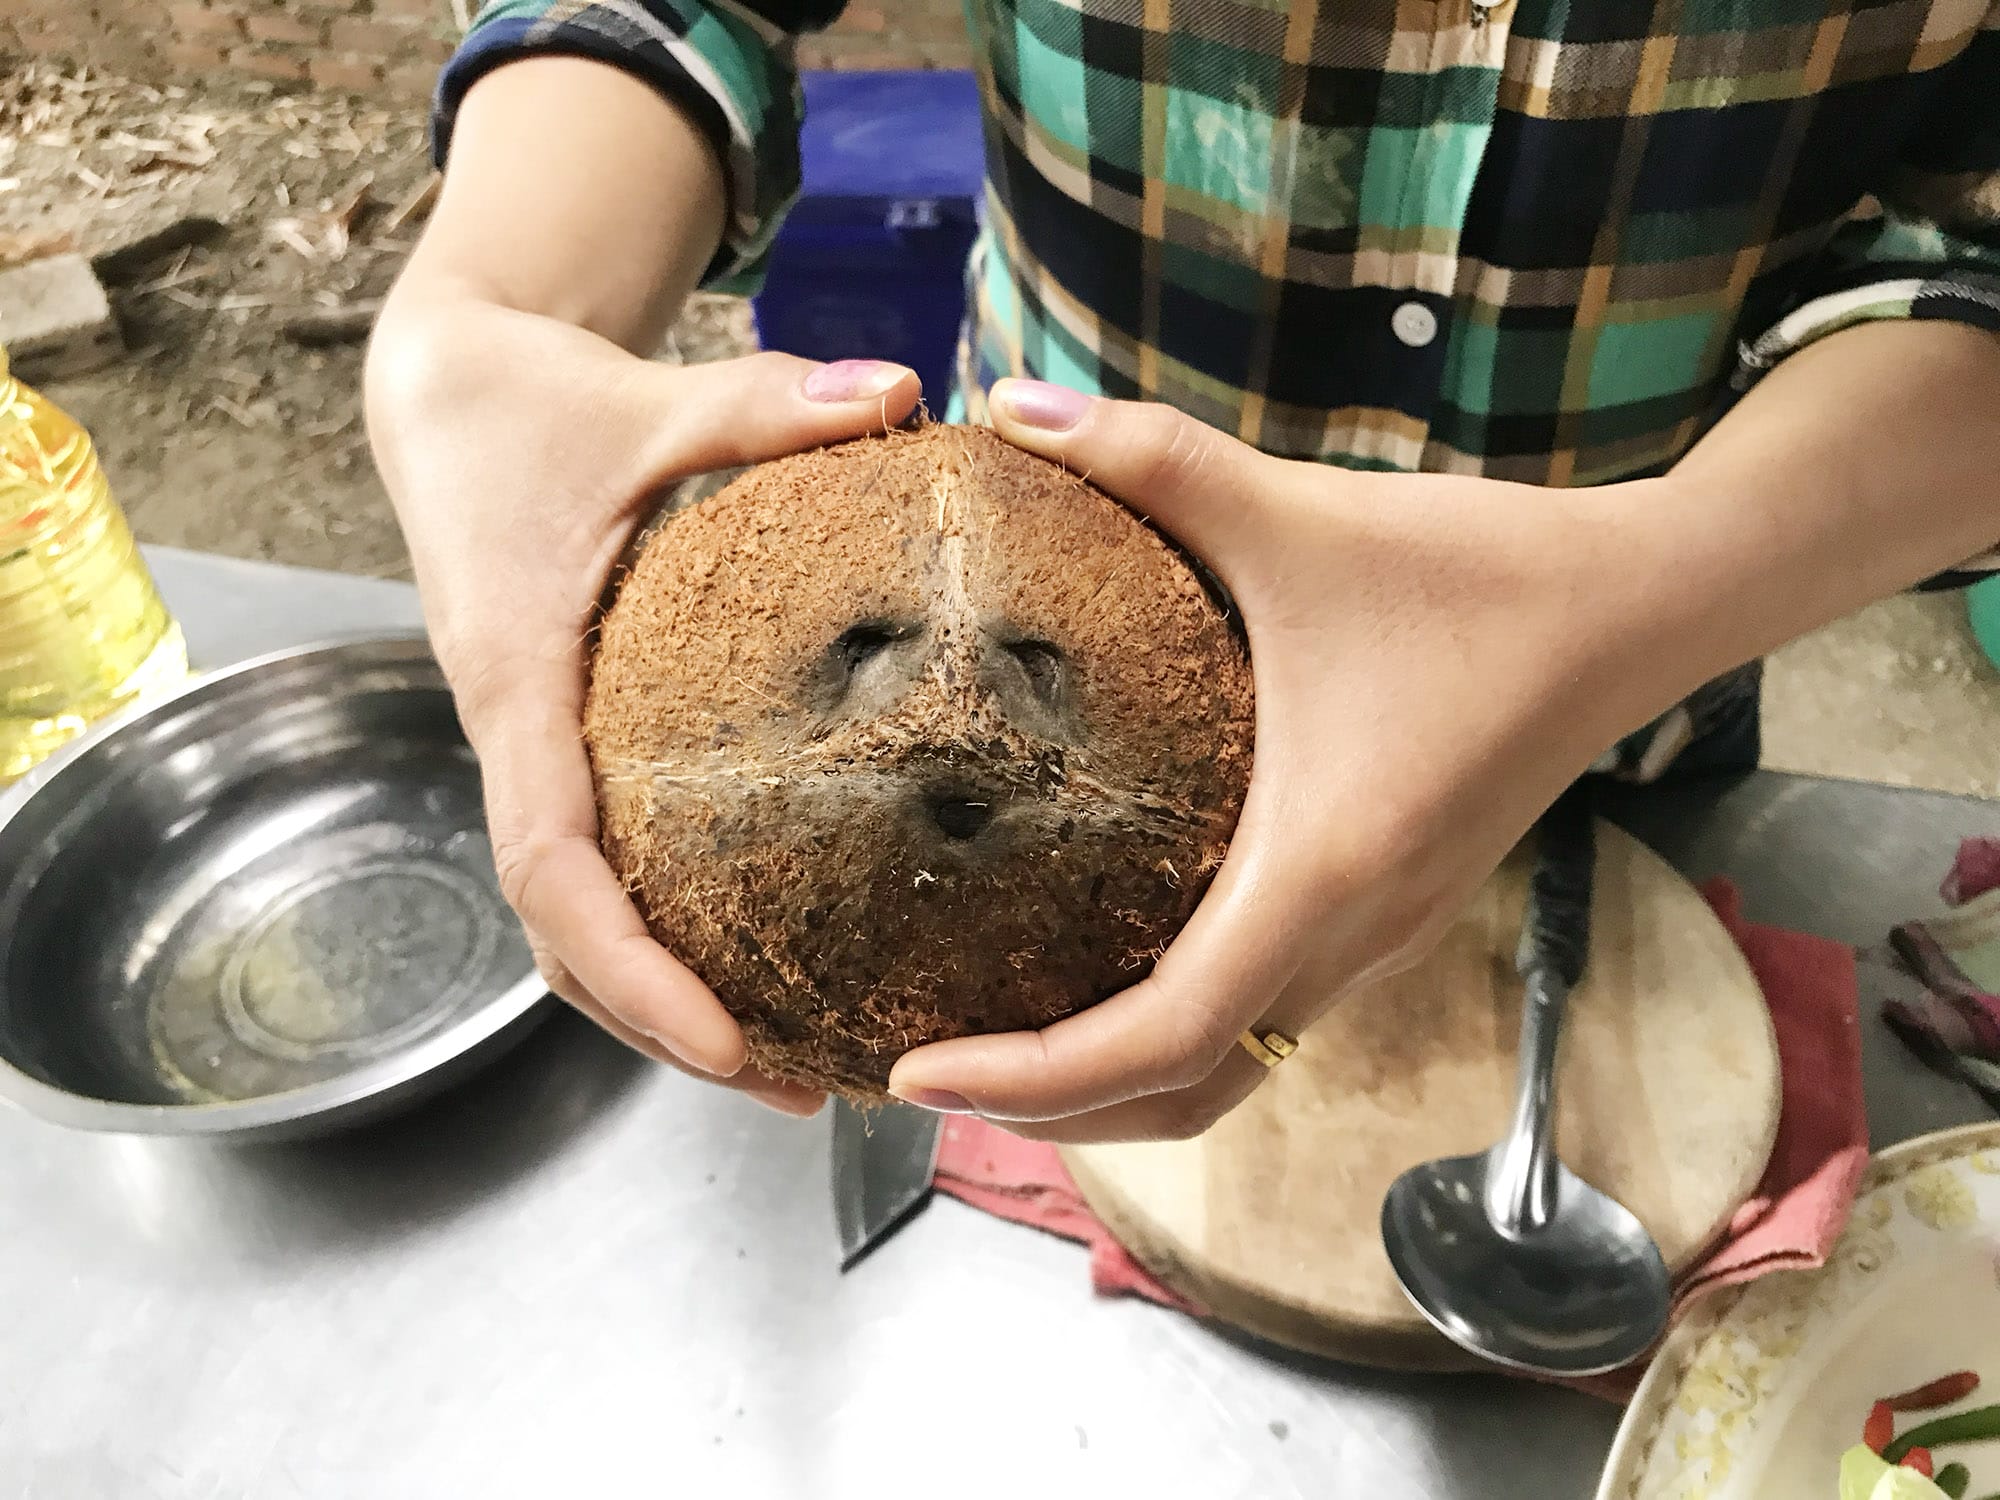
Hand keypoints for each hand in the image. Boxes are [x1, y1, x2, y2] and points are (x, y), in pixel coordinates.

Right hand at [364, 291, 919, 1115]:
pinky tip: (766, 946)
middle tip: (796, 1082)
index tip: (723, 1040)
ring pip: (576, 916)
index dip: (628, 966)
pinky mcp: (563, 739)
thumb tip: (905, 396)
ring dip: (663, 999)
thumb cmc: (523, 404)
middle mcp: (516, 736)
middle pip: (563, 936)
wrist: (443, 394)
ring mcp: (536, 749)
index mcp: (518, 681)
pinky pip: (603, 860)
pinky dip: (666, 928)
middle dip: (661, 1025)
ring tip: (794, 1057)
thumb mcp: (647, 399)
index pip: (551, 865)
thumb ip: (769, 403)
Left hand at [884, 380, 1675, 1141]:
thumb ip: (1151, 458)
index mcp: (1317, 871)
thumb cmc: (1482, 574)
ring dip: (1107, 1087)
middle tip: (923, 1070)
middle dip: (1047, 1111)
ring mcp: (1377, 939)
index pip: (1158, 1043)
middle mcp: (1350, 938)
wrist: (1637, 606)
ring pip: (1229, 1074)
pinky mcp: (1388, 914)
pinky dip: (1168, 1035)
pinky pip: (1263, 1018)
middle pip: (1181, 1098)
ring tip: (990, 1040)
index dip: (1026, 1080)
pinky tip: (1096, 965)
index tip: (915, 1071)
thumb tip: (1009, 406)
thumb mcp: (1298, 512)